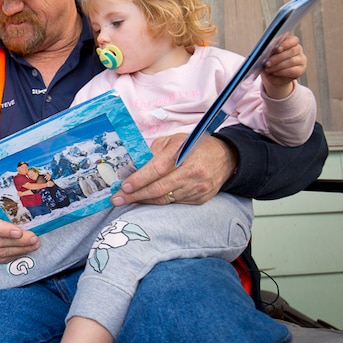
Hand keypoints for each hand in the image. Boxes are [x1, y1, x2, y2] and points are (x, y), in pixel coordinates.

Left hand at [111, 134, 235, 206]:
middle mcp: (192, 172)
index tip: (124, 186)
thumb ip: (154, 152)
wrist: (226, 157)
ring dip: (144, 200)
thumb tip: (133, 166)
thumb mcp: (173, 140)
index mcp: (184, 153)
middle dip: (135, 195)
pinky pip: (175, 203)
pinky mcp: (200, 198)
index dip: (139, 179)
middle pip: (159, 188)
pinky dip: (158, 202)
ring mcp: (197, 187)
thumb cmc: (195, 145)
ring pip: (165, 198)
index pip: (157, 169)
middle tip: (117, 199)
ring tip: (127, 200)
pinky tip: (146, 200)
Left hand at [262, 34, 305, 98]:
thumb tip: (263, 49)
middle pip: (292, 51)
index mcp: (291, 42)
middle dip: (278, 57)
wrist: (273, 76)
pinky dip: (282, 72)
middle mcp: (298, 50)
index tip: (277, 48)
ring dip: (278, 66)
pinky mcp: (301, 70)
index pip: (293, 40)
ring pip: (291, 61)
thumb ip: (268, 50)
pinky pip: (293, 70)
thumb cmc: (270, 62)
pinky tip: (275, 72)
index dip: (286, 44)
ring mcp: (301, 60)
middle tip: (267, 63)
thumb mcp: (267, 55)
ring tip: (268, 69)